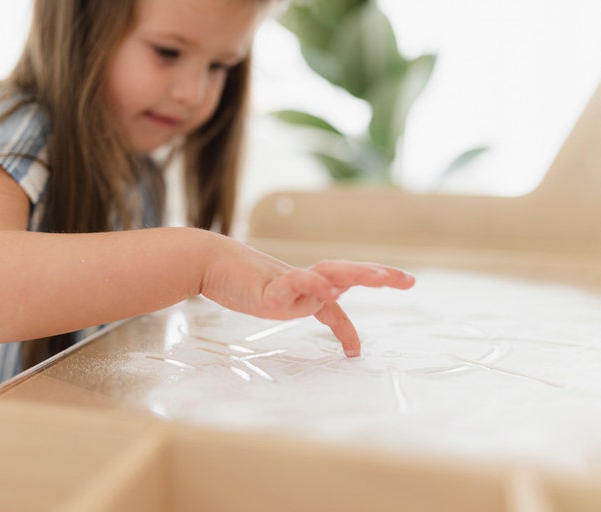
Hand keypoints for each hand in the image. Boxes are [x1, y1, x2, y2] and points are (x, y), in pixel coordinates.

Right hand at [201, 237, 414, 356]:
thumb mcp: (266, 296)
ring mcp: (288, 284)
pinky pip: (298, 283)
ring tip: (381, 278)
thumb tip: (297, 304)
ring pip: (329, 274)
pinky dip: (315, 285)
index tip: (355, 352)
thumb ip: (286, 300)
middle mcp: (301, 284)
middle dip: (378, 276)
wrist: (206, 261)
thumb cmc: (234, 278)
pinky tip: (331, 290)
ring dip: (357, 275)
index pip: (334, 303)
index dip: (347, 328)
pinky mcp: (270, 287)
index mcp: (302, 289)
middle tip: (407, 280)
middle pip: (345, 274)